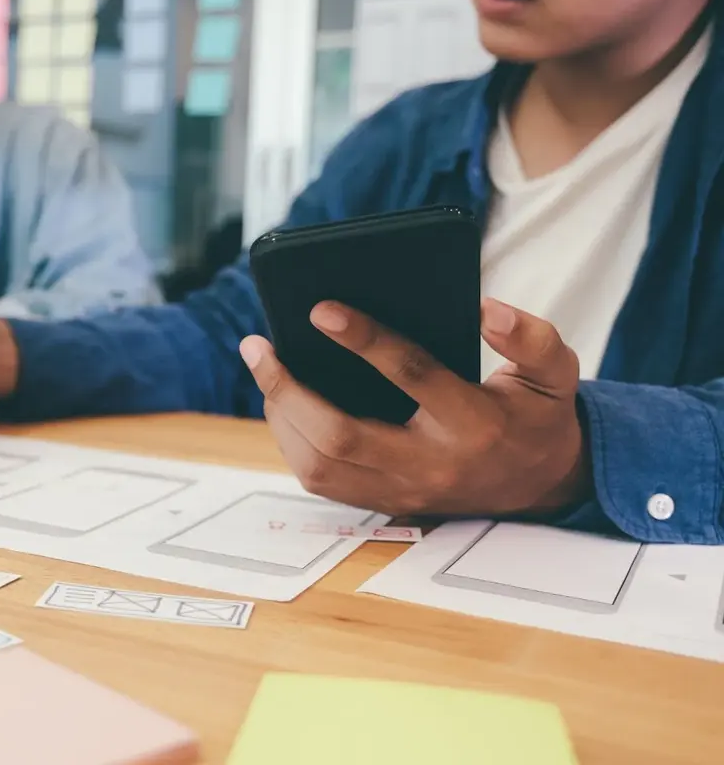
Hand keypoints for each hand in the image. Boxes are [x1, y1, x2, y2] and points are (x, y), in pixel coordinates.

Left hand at [240, 298, 589, 519]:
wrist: (542, 485)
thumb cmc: (537, 416)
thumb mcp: (554, 373)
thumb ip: (532, 339)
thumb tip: (488, 309)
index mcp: (474, 424)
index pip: (412, 375)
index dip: (364, 340)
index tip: (319, 309)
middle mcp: (432, 464)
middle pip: (341, 435)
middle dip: (289, 389)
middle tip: (257, 345)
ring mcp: (404, 491)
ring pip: (320, 465)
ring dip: (282, 416)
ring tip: (264, 367)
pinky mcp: (385, 503)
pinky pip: (322, 481)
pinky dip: (292, 442)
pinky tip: (281, 403)